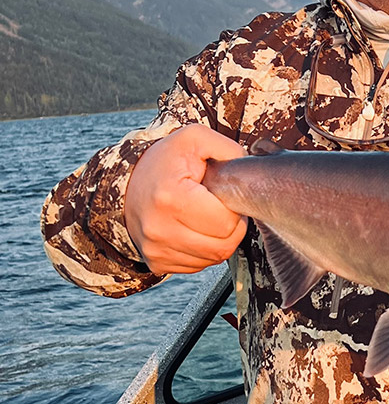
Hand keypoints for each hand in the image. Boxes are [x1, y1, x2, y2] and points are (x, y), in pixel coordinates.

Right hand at [124, 124, 247, 274]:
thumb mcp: (194, 138)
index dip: (234, 209)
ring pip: (213, 259)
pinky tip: (197, 230)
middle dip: (232, 227)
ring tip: (209, 218)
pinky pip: (198, 266)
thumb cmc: (165, 161)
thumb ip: (227, 147)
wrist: (127, 184)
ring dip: (221, 240)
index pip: (227, 223)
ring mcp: (156, 249)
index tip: (223, 196)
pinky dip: (205, 251)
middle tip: (221, 208)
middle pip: (223, 246)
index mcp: (170, 198)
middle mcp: (159, 229)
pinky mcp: (156, 263)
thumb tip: (246, 170)